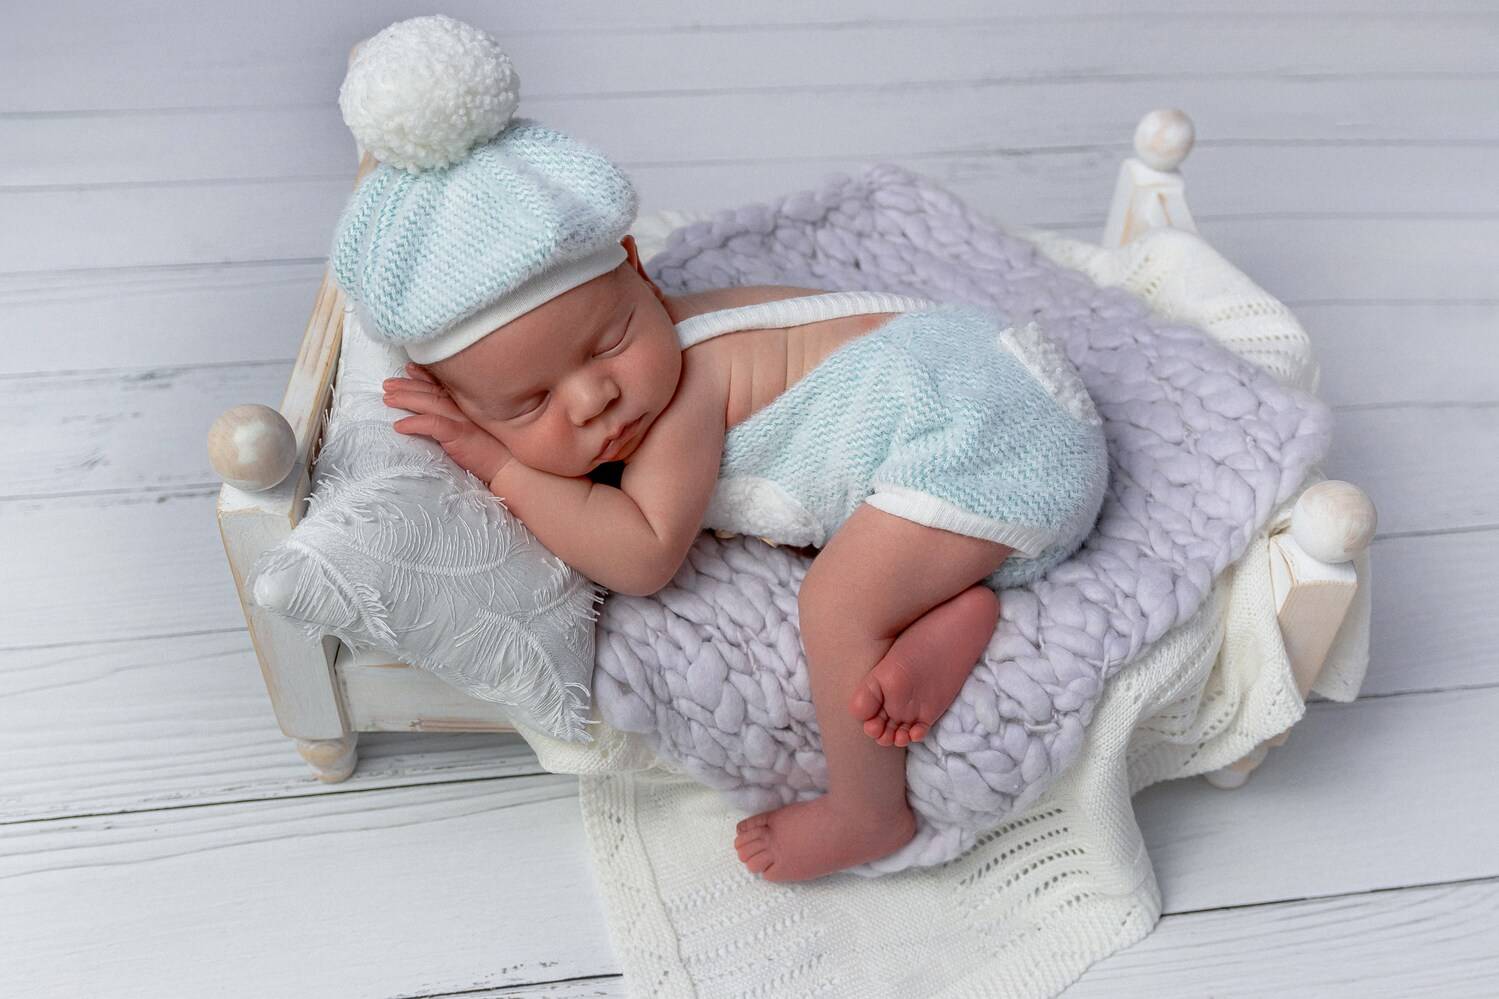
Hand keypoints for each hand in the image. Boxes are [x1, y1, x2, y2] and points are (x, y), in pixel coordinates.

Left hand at [382, 363, 512, 484]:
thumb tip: (448, 417)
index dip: (425, 376)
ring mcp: (464, 418)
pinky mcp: (460, 434)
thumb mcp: (482, 428)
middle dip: (408, 384)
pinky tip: (399, 425)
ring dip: (406, 399)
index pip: (445, 385)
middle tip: (387, 383)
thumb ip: (467, 418)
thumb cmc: (500, 451)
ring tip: (387, 398)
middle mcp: (467, 406)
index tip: (409, 369)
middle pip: (433, 391)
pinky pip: (432, 424)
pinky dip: (414, 423)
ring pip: (429, 403)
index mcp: (472, 404)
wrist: (514, 467)